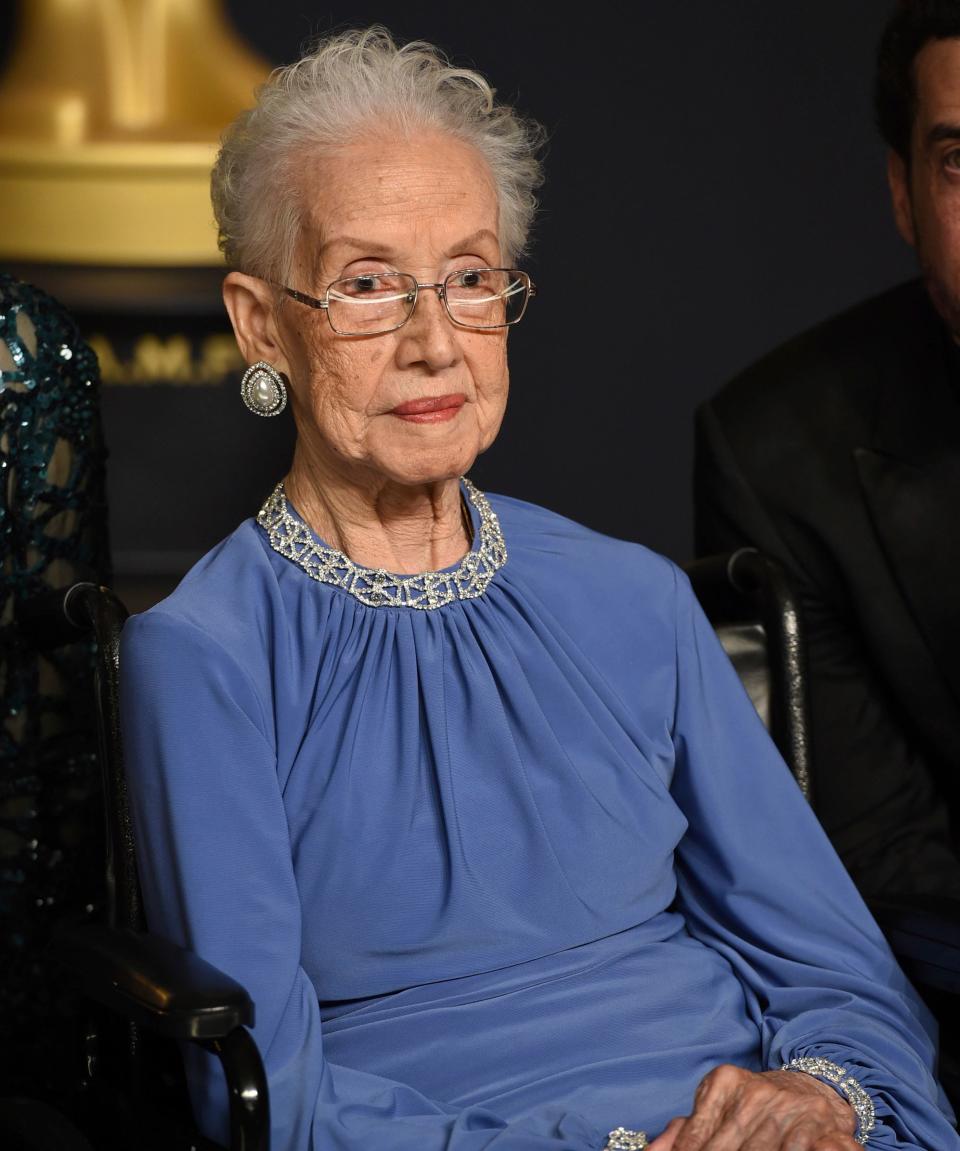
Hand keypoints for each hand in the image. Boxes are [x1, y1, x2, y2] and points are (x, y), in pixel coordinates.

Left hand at [646, 1064, 860, 1150]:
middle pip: (722, 1148)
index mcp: (723, 1082)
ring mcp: (783, 1106)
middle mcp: (752, 1091)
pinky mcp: (811, 1123)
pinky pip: (788, 1149)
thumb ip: (684, 1131)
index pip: (696, 1135)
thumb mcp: (716, 1107)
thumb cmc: (751, 1106)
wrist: (808, 1090)